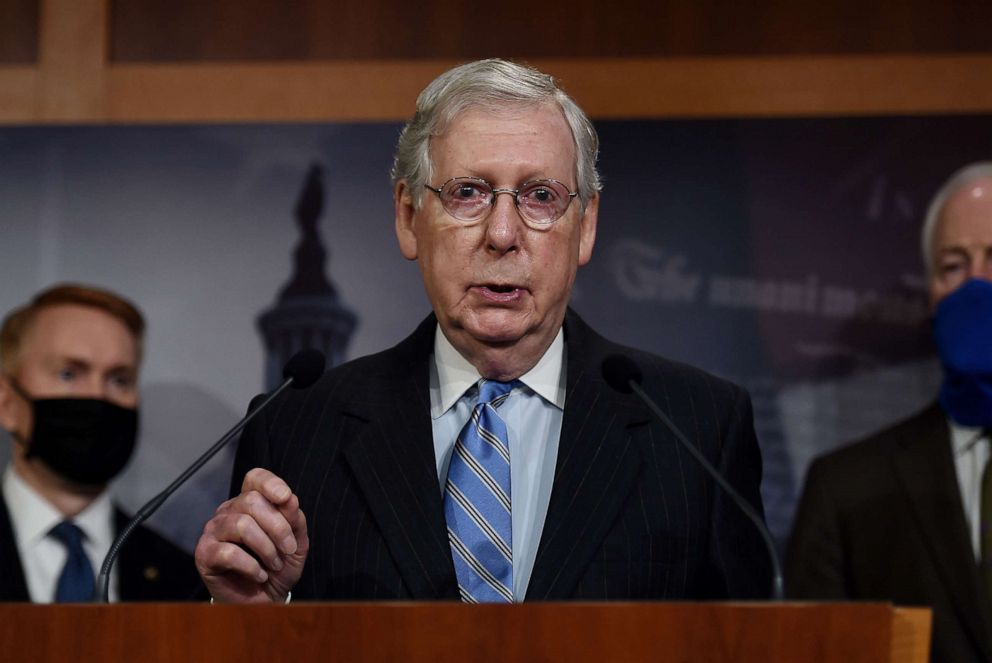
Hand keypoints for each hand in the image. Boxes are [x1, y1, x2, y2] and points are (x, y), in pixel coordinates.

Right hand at [194, 468, 308, 602]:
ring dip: (266, 548)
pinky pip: (228, 552)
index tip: (286, 497)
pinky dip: (251, 566)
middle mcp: (228, 512)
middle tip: (288, 549)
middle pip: (252, 501)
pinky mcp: (205, 554)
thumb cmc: (279, 567)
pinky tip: (259, 574)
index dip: (270, 483)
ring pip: (241, 525)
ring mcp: (213, 532)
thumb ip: (294, 520)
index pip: (255, 479)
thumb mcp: (296, 543)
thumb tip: (290, 499)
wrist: (266, 601)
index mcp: (250, 503)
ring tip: (274, 564)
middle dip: (278, 527)